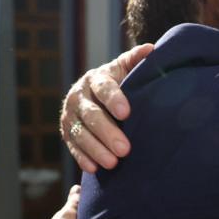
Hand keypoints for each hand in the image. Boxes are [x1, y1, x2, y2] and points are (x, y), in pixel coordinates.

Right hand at [60, 43, 152, 172]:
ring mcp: (70, 115)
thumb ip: (136, 60)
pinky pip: (72, 147)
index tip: (127, 113)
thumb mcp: (125, 69)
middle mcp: (78, 96)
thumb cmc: (118, 82)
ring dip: (96, 149)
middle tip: (125, 149)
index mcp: (95, 79)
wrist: (94, 95)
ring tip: (113, 163)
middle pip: (92, 115)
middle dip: (108, 133)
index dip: (114, 99)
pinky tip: (94, 168)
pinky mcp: (66, 132)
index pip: (104, 88)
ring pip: (80, 133)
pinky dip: (83, 157)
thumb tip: (152, 50)